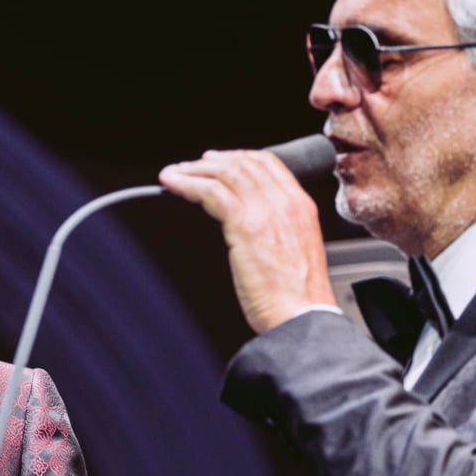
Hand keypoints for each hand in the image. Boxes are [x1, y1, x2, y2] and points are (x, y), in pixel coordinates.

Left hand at [159, 148, 336, 331]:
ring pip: (225, 173)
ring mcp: (266, 211)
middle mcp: (286, 202)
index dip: (239, 158)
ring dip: (194, 170)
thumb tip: (251, 228)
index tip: (218, 162)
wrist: (302, 318)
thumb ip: (277, 232)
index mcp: (301, 207)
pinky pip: (210, 192)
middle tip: (190, 165)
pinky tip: (173, 186)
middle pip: (245, 162)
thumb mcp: (295, 253)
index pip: (268, 164)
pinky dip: (187, 184)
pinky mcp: (245, 225)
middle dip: (213, 161)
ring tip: (175, 173)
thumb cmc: (297, 299)